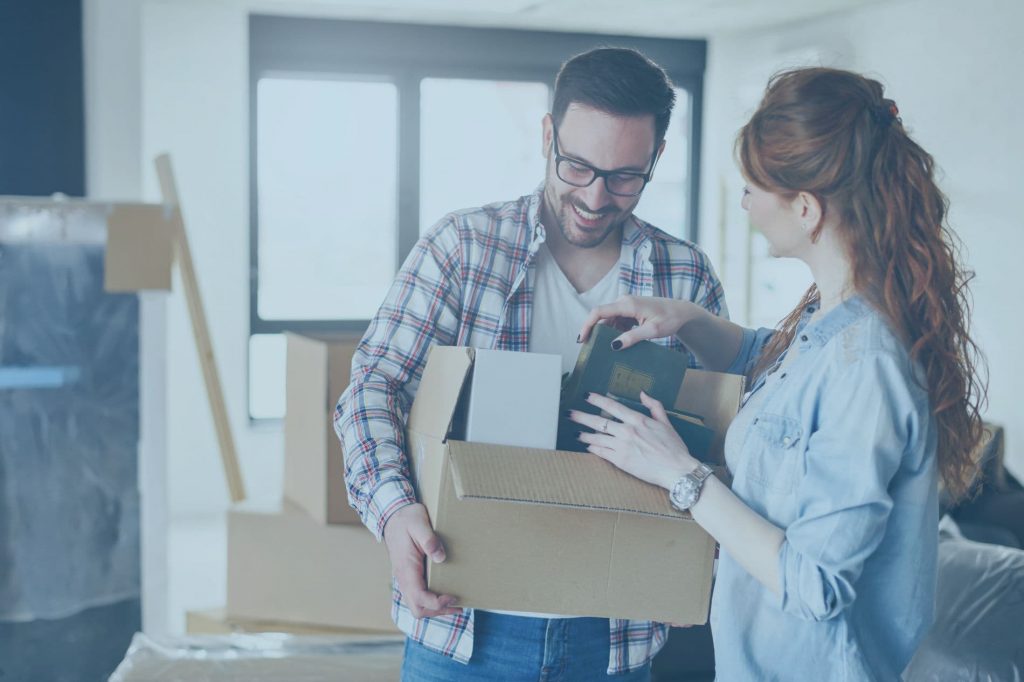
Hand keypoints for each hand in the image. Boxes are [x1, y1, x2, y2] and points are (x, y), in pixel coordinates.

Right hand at [382, 503, 460, 618]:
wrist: (392, 517)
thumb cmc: (406, 519)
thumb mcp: (419, 524)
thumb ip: (429, 540)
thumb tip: (441, 557)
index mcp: (406, 569)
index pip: (419, 598)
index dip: (436, 603)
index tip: (452, 596)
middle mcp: (403, 579)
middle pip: (417, 609)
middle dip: (437, 611)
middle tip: (457, 605)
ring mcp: (405, 580)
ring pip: (417, 606)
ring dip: (435, 609)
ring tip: (455, 604)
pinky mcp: (409, 577)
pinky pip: (417, 597)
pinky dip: (431, 602)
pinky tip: (444, 595)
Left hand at [568, 391, 698, 489]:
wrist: (676, 469)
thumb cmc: (674, 447)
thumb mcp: (666, 423)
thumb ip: (654, 406)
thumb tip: (643, 394)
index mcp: (638, 420)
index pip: (612, 407)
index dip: (598, 400)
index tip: (587, 396)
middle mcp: (627, 432)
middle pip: (599, 422)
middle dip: (582, 417)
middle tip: (570, 414)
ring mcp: (622, 447)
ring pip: (597, 438)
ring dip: (584, 435)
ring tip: (576, 433)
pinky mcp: (620, 461)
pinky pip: (602, 452)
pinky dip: (593, 448)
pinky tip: (588, 446)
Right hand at [578, 296, 702, 349]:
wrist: (681, 311)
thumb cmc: (669, 319)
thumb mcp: (652, 331)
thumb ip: (633, 337)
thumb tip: (614, 346)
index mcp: (627, 304)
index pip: (598, 312)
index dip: (587, 325)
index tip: (581, 339)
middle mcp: (624, 301)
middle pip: (601, 316)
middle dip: (594, 332)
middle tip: (590, 348)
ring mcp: (626, 304)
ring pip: (608, 319)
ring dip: (606, 333)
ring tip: (604, 348)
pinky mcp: (629, 309)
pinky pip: (616, 320)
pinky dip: (615, 331)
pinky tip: (618, 342)